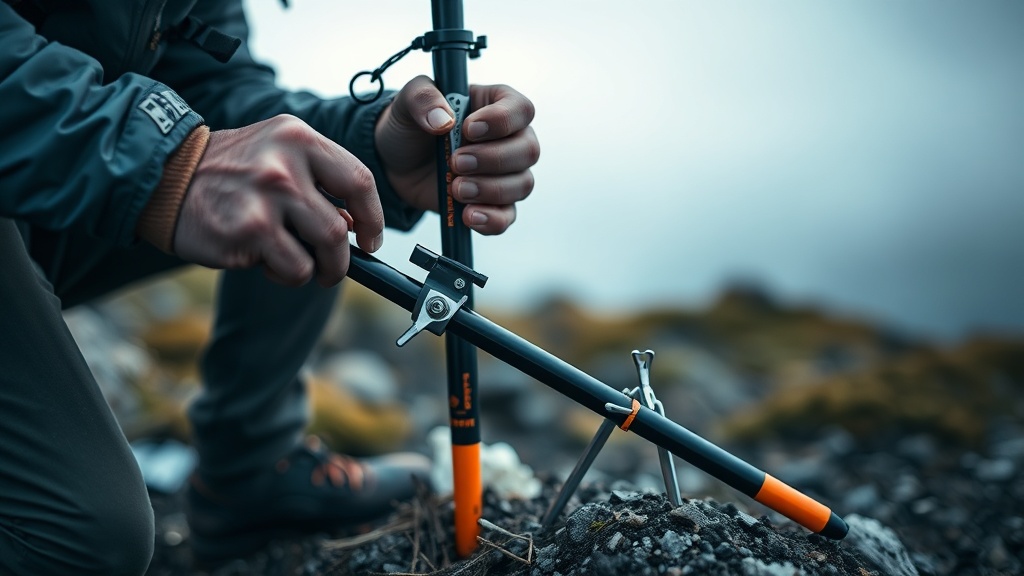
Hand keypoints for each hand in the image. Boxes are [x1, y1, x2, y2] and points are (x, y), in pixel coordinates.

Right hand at [174, 115, 383, 286]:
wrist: (165, 179)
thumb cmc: (229, 173)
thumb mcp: (275, 153)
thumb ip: (316, 180)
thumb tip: (355, 224)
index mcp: (298, 138)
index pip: (359, 180)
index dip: (373, 217)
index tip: (371, 239)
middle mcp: (285, 163)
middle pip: (341, 227)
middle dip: (342, 258)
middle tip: (332, 267)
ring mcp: (267, 197)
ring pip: (324, 251)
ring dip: (317, 269)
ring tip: (296, 263)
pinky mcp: (250, 230)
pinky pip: (294, 268)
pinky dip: (286, 274)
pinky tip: (263, 259)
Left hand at [375, 75, 538, 234]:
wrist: (397, 163)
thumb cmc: (412, 126)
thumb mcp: (408, 101)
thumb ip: (422, 98)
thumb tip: (443, 120)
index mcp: (496, 105)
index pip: (521, 109)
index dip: (502, 120)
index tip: (468, 130)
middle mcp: (510, 139)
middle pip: (529, 150)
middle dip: (493, 160)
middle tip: (456, 163)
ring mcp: (505, 174)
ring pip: (522, 185)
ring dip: (490, 190)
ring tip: (456, 188)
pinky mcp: (493, 203)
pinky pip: (507, 216)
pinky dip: (491, 219)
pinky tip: (469, 215)